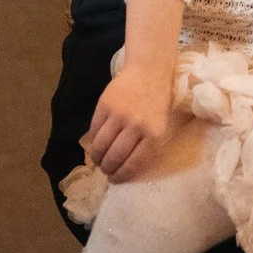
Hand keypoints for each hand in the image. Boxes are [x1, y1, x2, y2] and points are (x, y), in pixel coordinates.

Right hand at [84, 54, 176, 182]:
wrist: (149, 72)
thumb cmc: (157, 103)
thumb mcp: (160, 126)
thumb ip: (146, 146)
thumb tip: (124, 168)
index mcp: (154, 134)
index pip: (133, 162)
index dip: (121, 175)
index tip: (114, 179)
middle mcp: (137, 126)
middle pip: (115, 156)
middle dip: (107, 168)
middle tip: (105, 170)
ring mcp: (119, 114)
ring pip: (101, 145)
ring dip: (97, 157)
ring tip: (98, 160)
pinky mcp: (105, 105)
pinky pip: (94, 129)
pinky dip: (92, 140)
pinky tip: (95, 144)